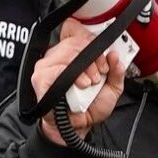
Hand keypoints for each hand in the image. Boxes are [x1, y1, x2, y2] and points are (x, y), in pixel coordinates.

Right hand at [31, 19, 125, 146]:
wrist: (78, 128)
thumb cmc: (90, 107)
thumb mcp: (112, 88)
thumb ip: (117, 71)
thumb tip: (115, 55)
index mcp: (72, 54)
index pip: (74, 29)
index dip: (89, 38)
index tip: (102, 55)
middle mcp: (57, 57)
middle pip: (74, 40)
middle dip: (93, 56)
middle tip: (100, 73)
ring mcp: (46, 67)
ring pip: (66, 52)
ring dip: (84, 67)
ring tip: (89, 83)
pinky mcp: (40, 79)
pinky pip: (55, 69)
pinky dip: (72, 76)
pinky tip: (80, 85)